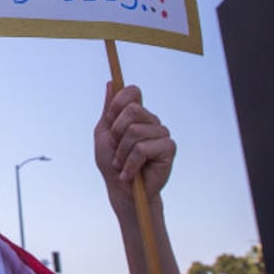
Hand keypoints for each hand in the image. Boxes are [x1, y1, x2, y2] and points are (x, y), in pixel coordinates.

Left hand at [93, 84, 175, 208]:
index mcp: (136, 114)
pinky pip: (142, 148)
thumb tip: (110, 83)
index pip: (133, 91)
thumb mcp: (104, 134)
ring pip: (135, 131)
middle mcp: (151, 121)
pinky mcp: (169, 149)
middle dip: (116, 132)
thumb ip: (108, 110)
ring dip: (121, 152)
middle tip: (114, 148)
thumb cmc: (112, 163)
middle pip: (132, 109)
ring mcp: (162, 133)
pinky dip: (130, 163)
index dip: (118, 102)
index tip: (109, 119)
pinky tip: (128, 173)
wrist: (122, 191)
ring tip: (121, 164)